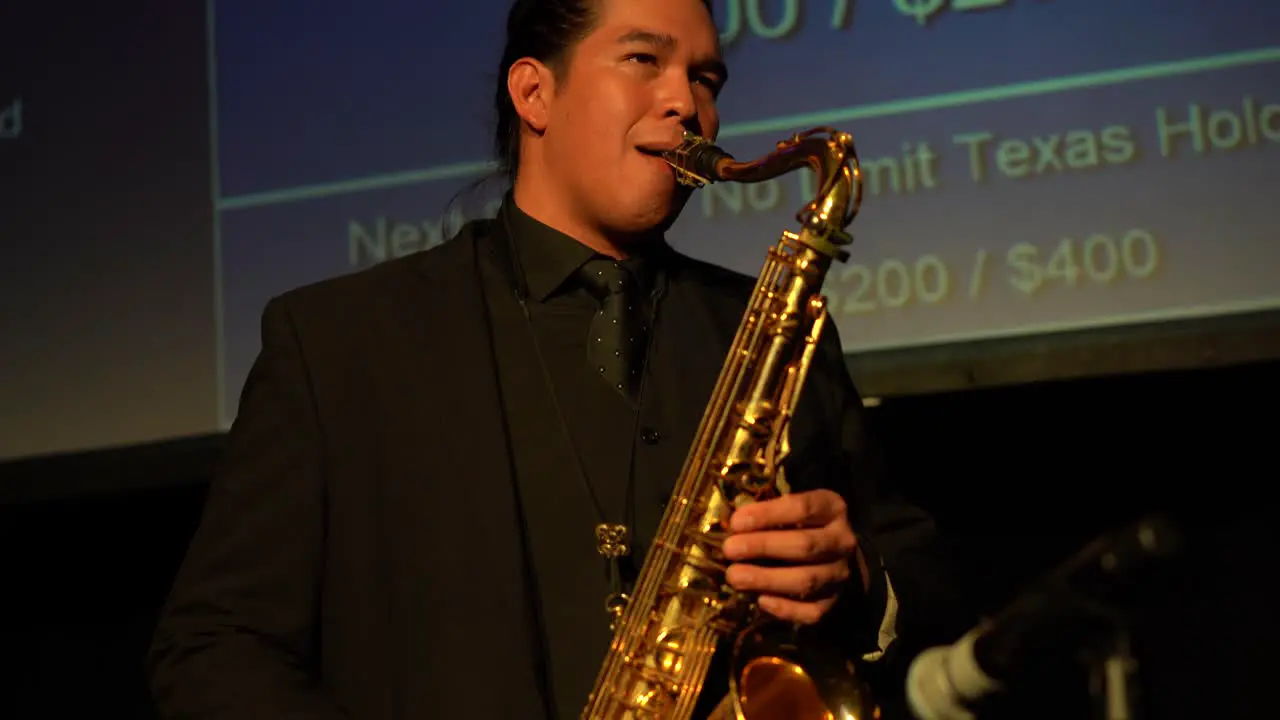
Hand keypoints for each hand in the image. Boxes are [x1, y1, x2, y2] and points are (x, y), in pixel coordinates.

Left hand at [721, 489, 869, 624]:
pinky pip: (811, 612)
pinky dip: (785, 609)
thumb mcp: (789, 508)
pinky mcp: (833, 602)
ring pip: (807, 581)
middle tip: (729, 549)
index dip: (767, 515)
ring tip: (734, 576)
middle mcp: (843, 541)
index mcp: (832, 508)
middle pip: (804, 545)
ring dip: (766, 579)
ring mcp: (840, 574)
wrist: (831, 552)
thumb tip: (732, 527)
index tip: (735, 522)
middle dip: (762, 547)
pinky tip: (761, 600)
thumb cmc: (799, 524)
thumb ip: (766, 514)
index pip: (802, 508)